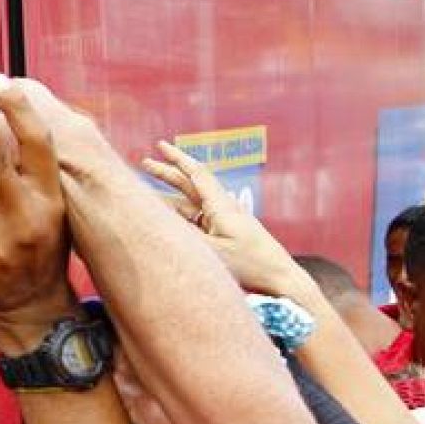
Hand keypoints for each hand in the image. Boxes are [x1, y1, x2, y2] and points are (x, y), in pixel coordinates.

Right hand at [140, 141, 300, 297]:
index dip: (176, 159)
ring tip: (145, 192)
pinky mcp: (223, 234)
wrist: (280, 278)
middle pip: (189, 185)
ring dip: (168, 195)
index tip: (160, 145)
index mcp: (221, 206)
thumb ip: (186, 237)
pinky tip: (164, 217)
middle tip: (144, 162)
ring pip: (189, 202)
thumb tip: (160, 225)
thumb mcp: (214, 253)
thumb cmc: (251, 266)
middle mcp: (221, 209)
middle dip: (167, 173)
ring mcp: (221, 222)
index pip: (195, 174)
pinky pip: (194, 219)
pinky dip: (176, 215)